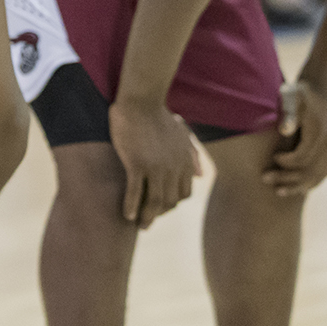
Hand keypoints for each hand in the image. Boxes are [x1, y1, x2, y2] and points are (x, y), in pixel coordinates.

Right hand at [108, 99, 202, 228]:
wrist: (141, 101)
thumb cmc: (159, 115)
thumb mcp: (182, 135)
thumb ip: (193, 156)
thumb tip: (200, 176)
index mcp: (185, 162)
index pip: (183, 194)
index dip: (172, 205)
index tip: (160, 209)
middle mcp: (173, 168)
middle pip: (170, 202)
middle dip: (159, 215)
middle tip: (147, 223)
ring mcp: (156, 167)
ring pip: (154, 202)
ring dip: (146, 217)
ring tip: (138, 225)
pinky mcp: (137, 163)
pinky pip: (135, 192)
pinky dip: (131, 206)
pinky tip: (126, 215)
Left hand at [263, 80, 326, 196]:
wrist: (320, 88)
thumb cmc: (298, 92)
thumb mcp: (290, 95)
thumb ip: (288, 112)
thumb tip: (284, 130)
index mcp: (320, 130)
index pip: (303, 156)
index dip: (286, 162)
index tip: (271, 160)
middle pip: (311, 169)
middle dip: (288, 178)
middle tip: (265, 179)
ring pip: (320, 174)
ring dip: (299, 185)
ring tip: (279, 191)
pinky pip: (325, 170)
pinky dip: (311, 181)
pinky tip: (297, 189)